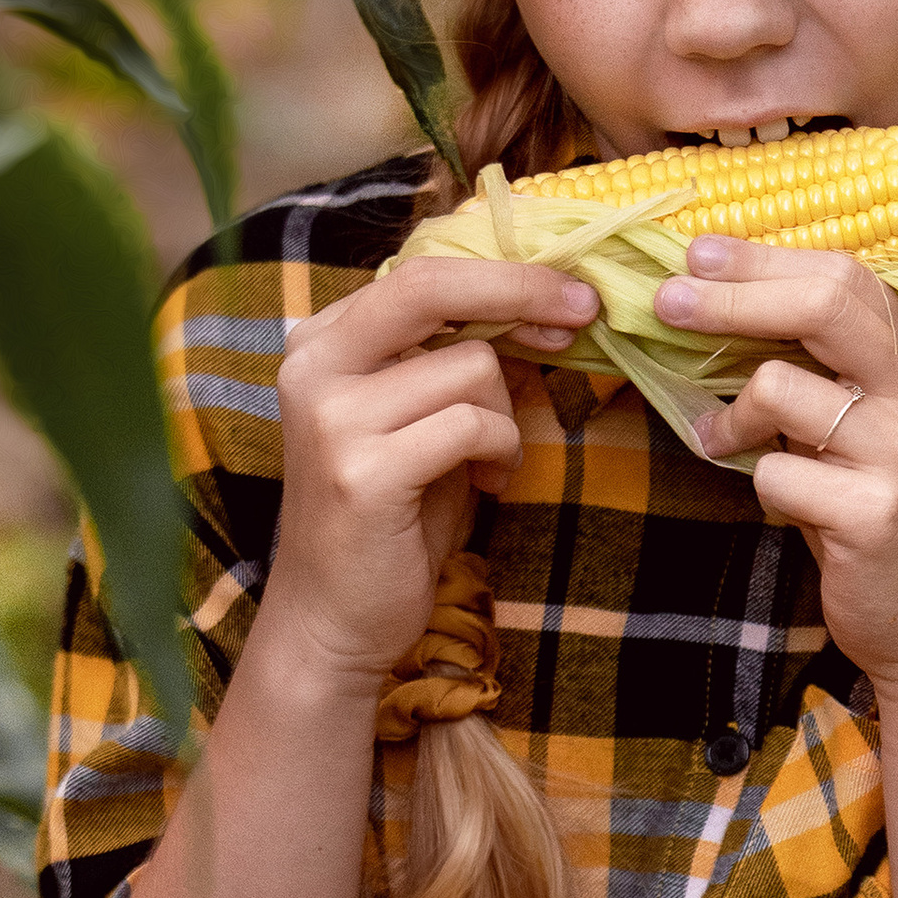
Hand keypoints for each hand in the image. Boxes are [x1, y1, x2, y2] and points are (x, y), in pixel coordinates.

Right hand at [263, 253, 597, 691]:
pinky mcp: (362, 471)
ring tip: (492, 462)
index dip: (504, 276)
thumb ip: (454, 365)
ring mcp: (333, 418)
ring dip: (507, 414)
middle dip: (521, 292)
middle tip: (583, 313)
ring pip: (470, 367)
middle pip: (432, 289)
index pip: (419, 275)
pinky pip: (472, 425)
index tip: (571, 291)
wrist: (333, 622)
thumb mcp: (420, 423)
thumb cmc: (390, 521)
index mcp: (322, 344)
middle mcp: (314, 367)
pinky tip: (489, 484)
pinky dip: (501, 451)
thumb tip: (546, 307)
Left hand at [656, 236, 897, 692]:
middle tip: (668, 303)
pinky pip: (777, 474)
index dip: (762, 259)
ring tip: (718, 438)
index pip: (840, 275)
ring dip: (731, 415)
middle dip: (731, 299)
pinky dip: (759, 484)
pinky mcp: (874, 513)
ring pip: (781, 389)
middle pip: (820, 307)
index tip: (698, 254)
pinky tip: (777, 498)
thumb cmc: (870, 501)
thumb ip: (812, 363)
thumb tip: (713, 298)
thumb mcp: (853, 418)